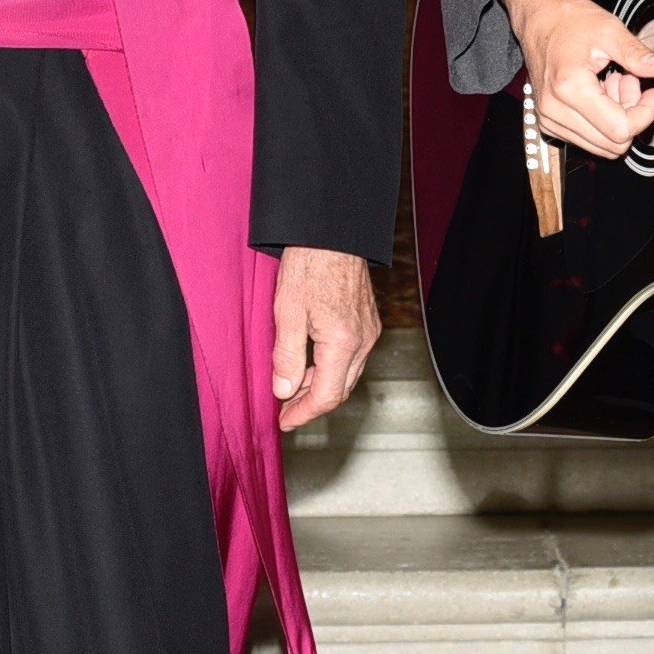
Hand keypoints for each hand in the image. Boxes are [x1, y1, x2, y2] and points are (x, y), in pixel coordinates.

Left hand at [271, 246, 380, 430]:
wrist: (333, 232)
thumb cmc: (310, 264)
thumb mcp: (287, 312)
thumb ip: (287, 356)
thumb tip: (284, 390)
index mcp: (344, 342)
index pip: (327, 395)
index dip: (304, 413)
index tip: (285, 421)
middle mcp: (363, 340)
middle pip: (341, 389)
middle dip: (312, 403)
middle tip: (285, 410)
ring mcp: (368, 330)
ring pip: (347, 374)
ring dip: (320, 385)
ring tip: (292, 388)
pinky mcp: (367, 321)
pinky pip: (351, 357)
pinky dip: (330, 368)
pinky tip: (310, 363)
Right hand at [499, 0, 653, 159]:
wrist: (538, 17)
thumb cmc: (567, 20)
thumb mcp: (609, 30)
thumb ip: (636, 54)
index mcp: (569, 88)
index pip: (620, 130)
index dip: (645, 114)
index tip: (652, 92)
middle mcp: (554, 110)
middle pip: (612, 143)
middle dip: (631, 116)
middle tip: (631, 82)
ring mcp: (549, 119)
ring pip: (601, 145)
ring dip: (617, 119)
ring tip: (614, 83)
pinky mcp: (549, 122)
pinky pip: (587, 138)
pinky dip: (601, 120)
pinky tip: (601, 91)